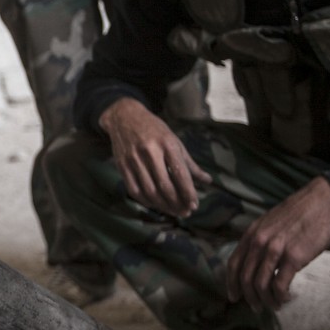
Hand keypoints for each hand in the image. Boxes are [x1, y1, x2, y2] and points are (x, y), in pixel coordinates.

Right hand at [99, 98, 211, 217]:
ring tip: (173, 211)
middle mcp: (150, 152)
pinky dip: (146, 201)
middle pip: (164, 186)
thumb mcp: (174, 140)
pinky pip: (134, 190)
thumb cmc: (154, 129)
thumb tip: (207, 181)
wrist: (124, 117)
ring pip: (149, 191)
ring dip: (163, 206)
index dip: (188, 192)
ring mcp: (134, 159)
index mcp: (167, 144)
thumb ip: (190, 163)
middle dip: (176, 203)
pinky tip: (155, 204)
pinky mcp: (122, 165)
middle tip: (185, 212)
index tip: (194, 205)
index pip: (180, 173)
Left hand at [225, 177, 329, 311]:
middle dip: (249, 297)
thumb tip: (255, 262)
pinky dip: (280, 297)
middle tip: (256, 307)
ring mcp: (275, 250)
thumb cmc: (299, 213)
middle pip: (245, 278)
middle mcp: (259, 242)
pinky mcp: (294, 258)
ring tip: (273, 306)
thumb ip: (260, 240)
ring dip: (266, 300)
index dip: (231, 283)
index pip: (233, 264)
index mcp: (251, 234)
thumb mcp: (270, 222)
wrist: (324, 202)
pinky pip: (279, 285)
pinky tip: (285, 299)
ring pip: (261, 285)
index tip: (234, 297)